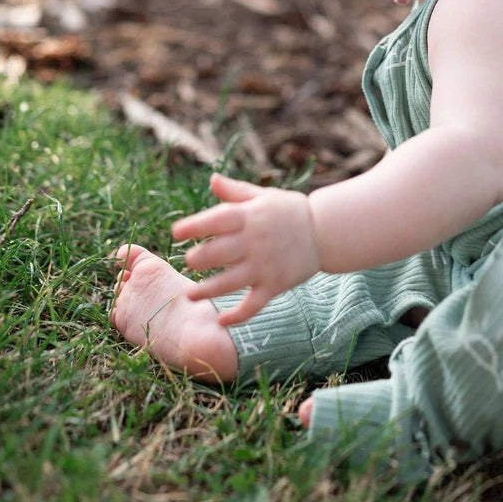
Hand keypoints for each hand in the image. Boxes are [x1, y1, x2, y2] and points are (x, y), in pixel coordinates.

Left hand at [172, 173, 320, 325]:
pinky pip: (253, 305)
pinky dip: (237, 316)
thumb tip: (212, 179)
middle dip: (198, 259)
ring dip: (207, 290)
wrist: (326, 231)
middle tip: (189, 261)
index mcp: (250, 216)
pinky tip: (221, 322)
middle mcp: (255, 241)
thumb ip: (235, 191)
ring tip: (190, 295)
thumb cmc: (290, 211)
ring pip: (229, 283)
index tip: (176, 232)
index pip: (217, 220)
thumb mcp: (264, 197)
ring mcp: (265, 266)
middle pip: (218, 253)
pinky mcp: (275, 285)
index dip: (194, 226)